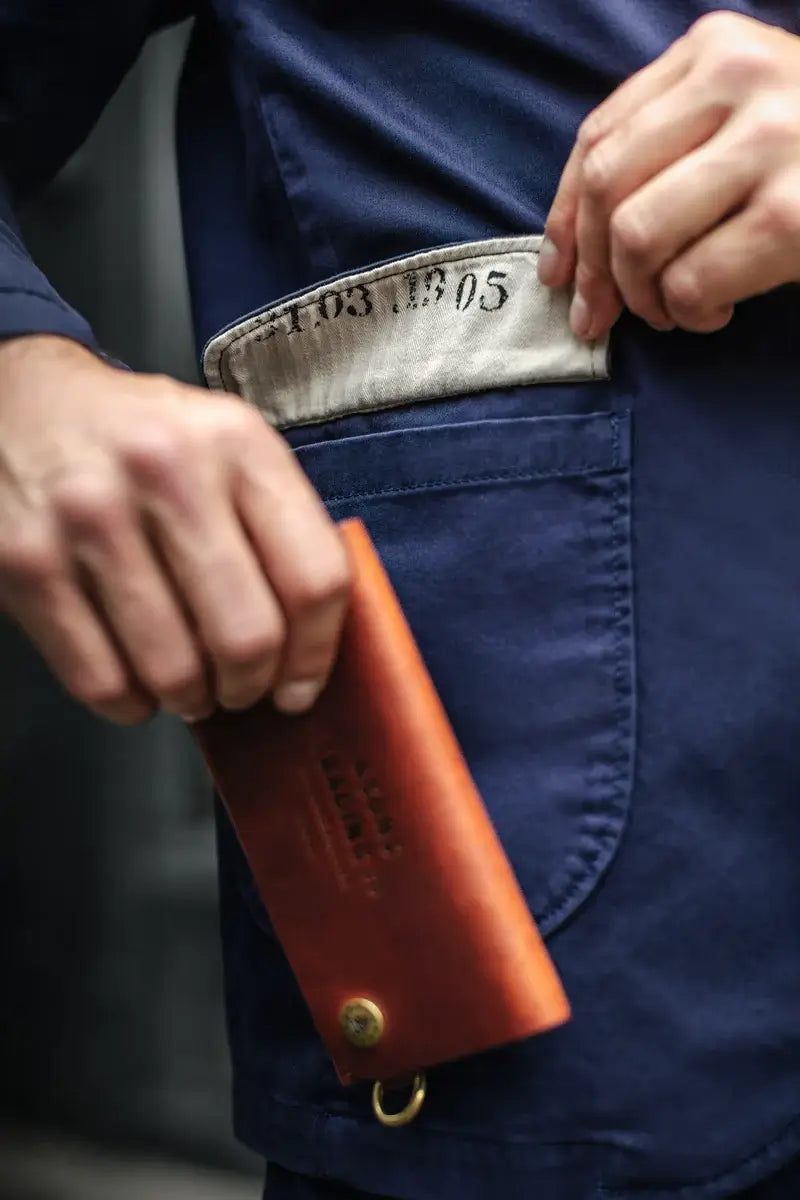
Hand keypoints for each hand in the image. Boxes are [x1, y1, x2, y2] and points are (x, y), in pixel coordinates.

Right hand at [0, 336, 349, 723]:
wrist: (22, 401)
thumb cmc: (139, 437)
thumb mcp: (227, 447)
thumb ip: (280, 526)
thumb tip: (315, 640)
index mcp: (237, 443)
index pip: (314, 577)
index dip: (317, 655)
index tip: (302, 684)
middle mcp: (167, 472)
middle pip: (248, 636)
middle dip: (250, 685)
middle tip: (241, 687)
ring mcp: (91, 518)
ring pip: (174, 669)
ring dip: (190, 699)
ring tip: (189, 687)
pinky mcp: (27, 561)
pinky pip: (101, 679)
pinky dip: (129, 703)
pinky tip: (135, 682)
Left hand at [539, 11, 799, 338]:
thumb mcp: (744, 115)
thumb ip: (666, 147)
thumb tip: (570, 246)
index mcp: (715, 50)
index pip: (599, 135)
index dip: (563, 217)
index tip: (558, 273)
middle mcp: (740, 81)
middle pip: (606, 186)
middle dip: (592, 269)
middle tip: (601, 315)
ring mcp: (772, 144)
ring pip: (638, 234)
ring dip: (641, 295)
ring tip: (670, 310)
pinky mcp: (795, 215)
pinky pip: (691, 281)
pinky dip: (688, 313)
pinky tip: (713, 312)